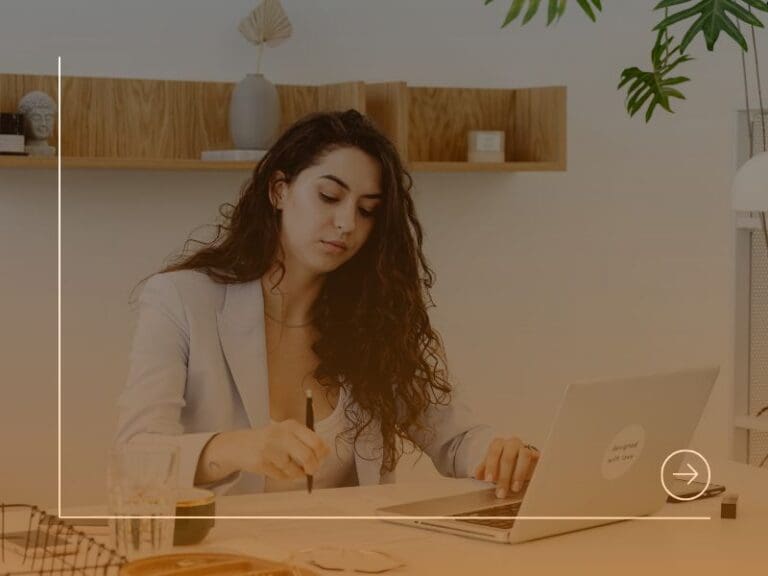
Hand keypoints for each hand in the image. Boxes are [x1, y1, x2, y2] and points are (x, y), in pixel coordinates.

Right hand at [200, 420, 329, 482]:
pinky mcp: (261, 462)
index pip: (316, 441)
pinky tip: (279, 470)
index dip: (322, 454)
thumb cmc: (271, 440)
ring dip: (296, 474)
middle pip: (307, 456)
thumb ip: (306, 440)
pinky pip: (281, 476)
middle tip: (311, 471)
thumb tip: (326, 453)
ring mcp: (270, 448)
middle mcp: (281, 435)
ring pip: (294, 470)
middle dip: (312, 468)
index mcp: (292, 425)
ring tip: (291, 469)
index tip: (320, 459)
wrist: (240, 445)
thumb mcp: (288, 433)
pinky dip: (284, 477)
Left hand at [474, 437, 539, 498]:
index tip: (489, 480)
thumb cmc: (505, 464)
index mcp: (498, 444)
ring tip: (514, 489)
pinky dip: (532, 470)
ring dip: (518, 474)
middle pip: (507, 457)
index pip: (493, 452)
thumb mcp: (493, 466)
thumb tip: (477, 475)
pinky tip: (529, 480)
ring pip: (523, 456)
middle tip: (501, 492)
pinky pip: (536, 460)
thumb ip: (485, 469)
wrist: (522, 462)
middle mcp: (512, 443)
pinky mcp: (537, 455)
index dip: (491, 466)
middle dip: (504, 476)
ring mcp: (525, 448)